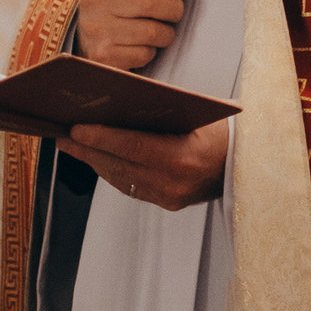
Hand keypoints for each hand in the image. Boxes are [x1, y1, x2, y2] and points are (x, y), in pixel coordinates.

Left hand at [61, 120, 230, 211]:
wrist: (247, 163)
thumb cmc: (221, 130)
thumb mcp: (193, 116)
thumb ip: (157, 116)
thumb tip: (114, 107)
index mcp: (181, 158)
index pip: (131, 147)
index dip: (99, 138)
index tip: (74, 128)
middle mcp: (173, 183)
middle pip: (119, 164)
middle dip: (87, 149)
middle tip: (62, 134)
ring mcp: (169, 197)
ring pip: (120, 177)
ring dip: (94, 160)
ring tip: (72, 144)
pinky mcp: (166, 203)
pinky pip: (130, 186)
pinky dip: (111, 170)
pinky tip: (97, 158)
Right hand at [74, 0, 203, 70]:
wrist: (85, 34)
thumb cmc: (118, 0)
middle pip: (151, 0)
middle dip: (173, 8)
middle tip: (173, 11)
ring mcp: (97, 27)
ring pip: (152, 31)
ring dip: (165, 33)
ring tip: (157, 30)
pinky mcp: (102, 55)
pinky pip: (144, 54)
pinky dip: (149, 51)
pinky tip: (139, 45)